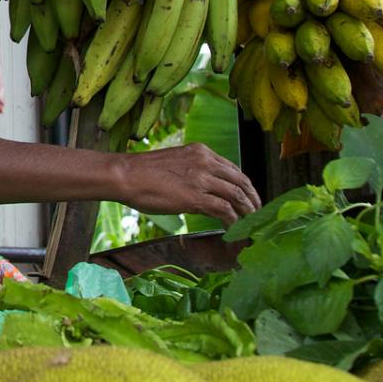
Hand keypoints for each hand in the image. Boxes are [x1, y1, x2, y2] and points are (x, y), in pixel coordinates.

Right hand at [112, 142, 261, 224]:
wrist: (125, 175)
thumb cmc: (143, 172)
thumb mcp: (175, 163)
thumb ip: (194, 171)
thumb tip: (203, 190)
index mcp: (201, 152)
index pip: (234, 168)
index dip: (245, 185)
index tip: (249, 198)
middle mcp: (205, 161)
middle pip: (241, 181)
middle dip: (253, 199)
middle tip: (257, 213)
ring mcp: (201, 179)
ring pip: (236, 196)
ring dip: (247, 212)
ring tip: (250, 224)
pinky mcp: (195, 197)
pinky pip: (224, 210)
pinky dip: (233, 221)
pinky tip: (233, 229)